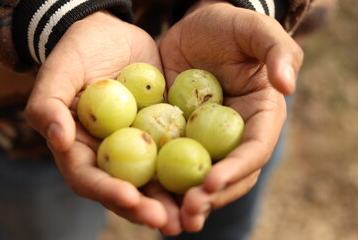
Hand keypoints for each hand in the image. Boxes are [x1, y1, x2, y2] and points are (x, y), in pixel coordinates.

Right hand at [24, 11, 177, 229]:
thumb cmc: (81, 51)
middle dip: (147, 210)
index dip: (108, 192)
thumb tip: (58, 138)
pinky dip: (192, 171)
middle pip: (127, 191)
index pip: (90, 179)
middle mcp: (112, 155)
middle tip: (170, 223)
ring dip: (175, 202)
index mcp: (81, 148)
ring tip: (195, 216)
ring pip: (156, 182)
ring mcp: (140, 147)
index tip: (131, 198)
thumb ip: (49, 103)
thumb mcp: (61, 70)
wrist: (114, 34)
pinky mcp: (164, 134)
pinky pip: (178, 155)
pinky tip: (211, 182)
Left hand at [159, 2, 302, 231]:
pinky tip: (141, 195)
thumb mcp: (255, 30)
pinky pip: (167, 161)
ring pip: (196, 177)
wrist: (195, 28)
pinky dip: (158, 182)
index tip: (210, 182)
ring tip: (164, 221)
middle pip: (227, 176)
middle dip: (209, 198)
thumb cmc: (229, 27)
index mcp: (258, 118)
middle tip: (187, 214)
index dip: (236, 170)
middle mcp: (232, 136)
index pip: (253, 151)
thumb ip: (277, 52)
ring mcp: (203, 140)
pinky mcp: (177, 135)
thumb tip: (288, 86)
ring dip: (182, 202)